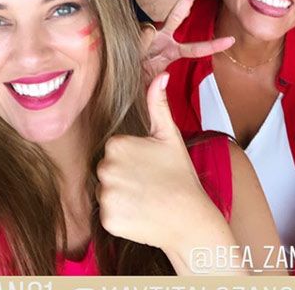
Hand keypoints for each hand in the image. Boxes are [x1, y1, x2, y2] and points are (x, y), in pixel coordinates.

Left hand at [96, 73, 217, 251]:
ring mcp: (106, 195)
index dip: (132, 160)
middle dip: (123, 177)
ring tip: (144, 199)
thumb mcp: (169, 135)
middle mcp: (106, 167)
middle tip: (148, 183)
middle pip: (107, 171)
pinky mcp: (107, 219)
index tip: (148, 167)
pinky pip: (107, 214)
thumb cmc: (180, 176)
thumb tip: (161, 75)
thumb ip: (158, 103)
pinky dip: (120, 216)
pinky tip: (139, 214)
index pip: (114, 151)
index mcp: (117, 144)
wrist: (189, 219)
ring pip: (105, 192)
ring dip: (120, 197)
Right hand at [141, 0, 234, 81]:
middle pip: (178, 14)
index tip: (230, 40)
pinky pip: (141, 23)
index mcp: (172, 51)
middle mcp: (163, 38)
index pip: (196, 48)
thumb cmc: (138, 80)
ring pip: (159, 11)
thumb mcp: (149, 81)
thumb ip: (154, 79)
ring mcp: (150, 32)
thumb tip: (151, 46)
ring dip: (163, 1)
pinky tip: (139, 27)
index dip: (213, 45)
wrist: (119, 78)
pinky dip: (139, 28)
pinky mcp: (136, 29)